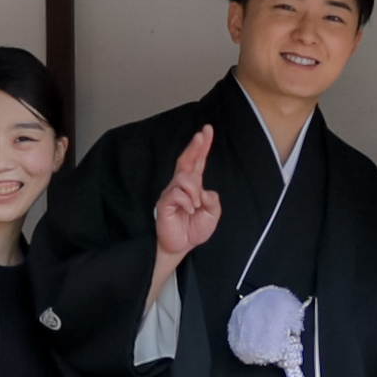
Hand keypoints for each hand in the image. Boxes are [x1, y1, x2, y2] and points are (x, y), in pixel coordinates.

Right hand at [152, 127, 222, 262]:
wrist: (181, 246)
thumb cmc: (194, 229)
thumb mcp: (212, 215)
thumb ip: (212, 200)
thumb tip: (204, 191)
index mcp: (194, 186)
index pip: (197, 162)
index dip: (202, 146)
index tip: (207, 130)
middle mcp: (182, 185)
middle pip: (187, 160)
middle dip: (195, 146)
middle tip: (202, 134)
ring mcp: (172, 192)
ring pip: (185, 179)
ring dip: (194, 191)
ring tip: (195, 206)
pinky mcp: (164, 202)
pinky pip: (178, 193)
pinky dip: (187, 201)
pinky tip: (188, 210)